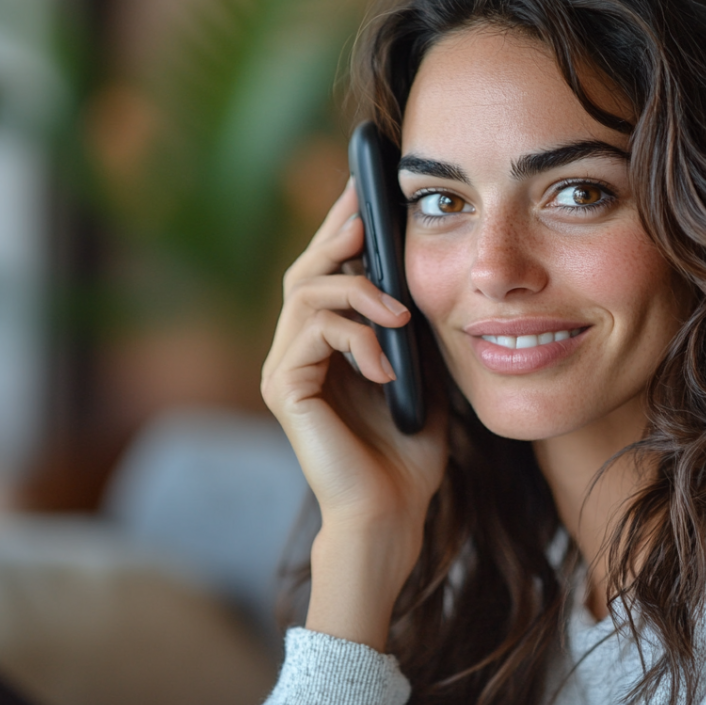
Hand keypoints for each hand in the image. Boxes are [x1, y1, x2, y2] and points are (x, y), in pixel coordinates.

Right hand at [261, 179, 447, 649]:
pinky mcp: (284, 388)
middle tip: (369, 211)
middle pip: (306, 269)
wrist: (391, 515)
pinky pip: (313, 333)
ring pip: (305, 291)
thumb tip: (420, 277)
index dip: (344, 228)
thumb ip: (409, 331)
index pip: (328, 272)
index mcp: (326, 346)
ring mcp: (285, 368)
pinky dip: (356, 338)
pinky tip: (386, 366)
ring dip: (358, 291)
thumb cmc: (408, 454)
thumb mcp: (420, 375)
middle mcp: (296, 351)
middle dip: (339, 233)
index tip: (368, 190)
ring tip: (399, 315)